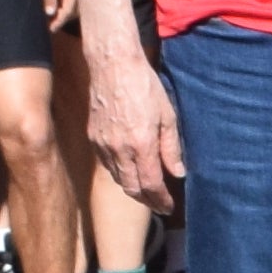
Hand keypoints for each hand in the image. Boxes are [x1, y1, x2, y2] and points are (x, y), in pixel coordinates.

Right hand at [90, 48, 183, 215]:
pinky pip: (107, 165)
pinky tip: (129, 170)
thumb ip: (171, 148)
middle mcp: (120, 149)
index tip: (168, 207)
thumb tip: (178, 173)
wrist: (113, 65)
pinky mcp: (93, 138)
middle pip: (132, 188)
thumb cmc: (144, 85)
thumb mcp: (167, 116)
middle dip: (147, 200)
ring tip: (147, 190)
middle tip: (159, 204)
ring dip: (133, 188)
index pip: (151, 184)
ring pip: (118, 178)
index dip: (161, 200)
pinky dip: (120, 173)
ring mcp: (103, 145)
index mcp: (141, 144)